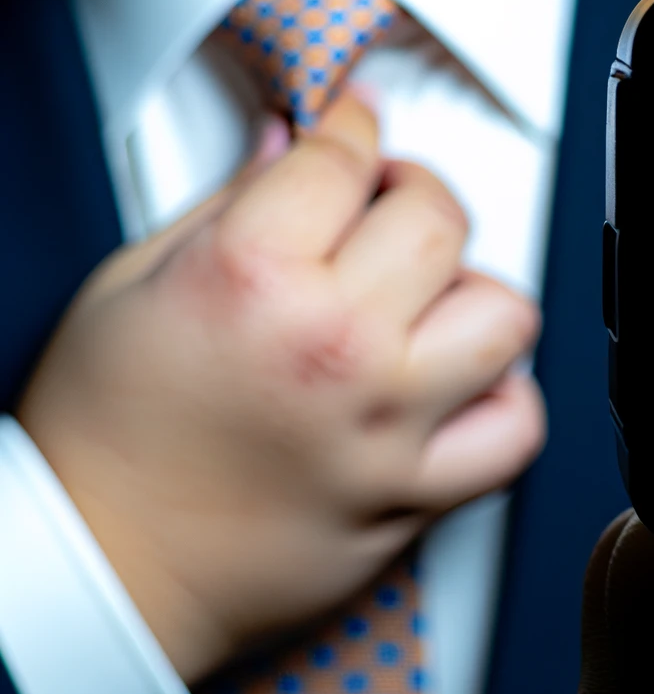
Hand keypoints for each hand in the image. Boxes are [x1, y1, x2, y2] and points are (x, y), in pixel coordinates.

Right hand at [15, 93, 544, 682]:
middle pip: (439, 218)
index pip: (345, 156)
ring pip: (503, 314)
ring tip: (427, 298)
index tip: (356, 121)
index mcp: (253, 281)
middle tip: (387, 201)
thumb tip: (285, 148)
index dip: (353, 121)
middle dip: (415, 189)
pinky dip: (503, 396)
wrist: (103, 573)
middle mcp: (334, 348)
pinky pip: (514, 430)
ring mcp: (386, 426)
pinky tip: (458, 383)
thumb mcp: (129, 286)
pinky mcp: (413, 496)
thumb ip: (225, 203)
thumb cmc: (99, 444)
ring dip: (471, 290)